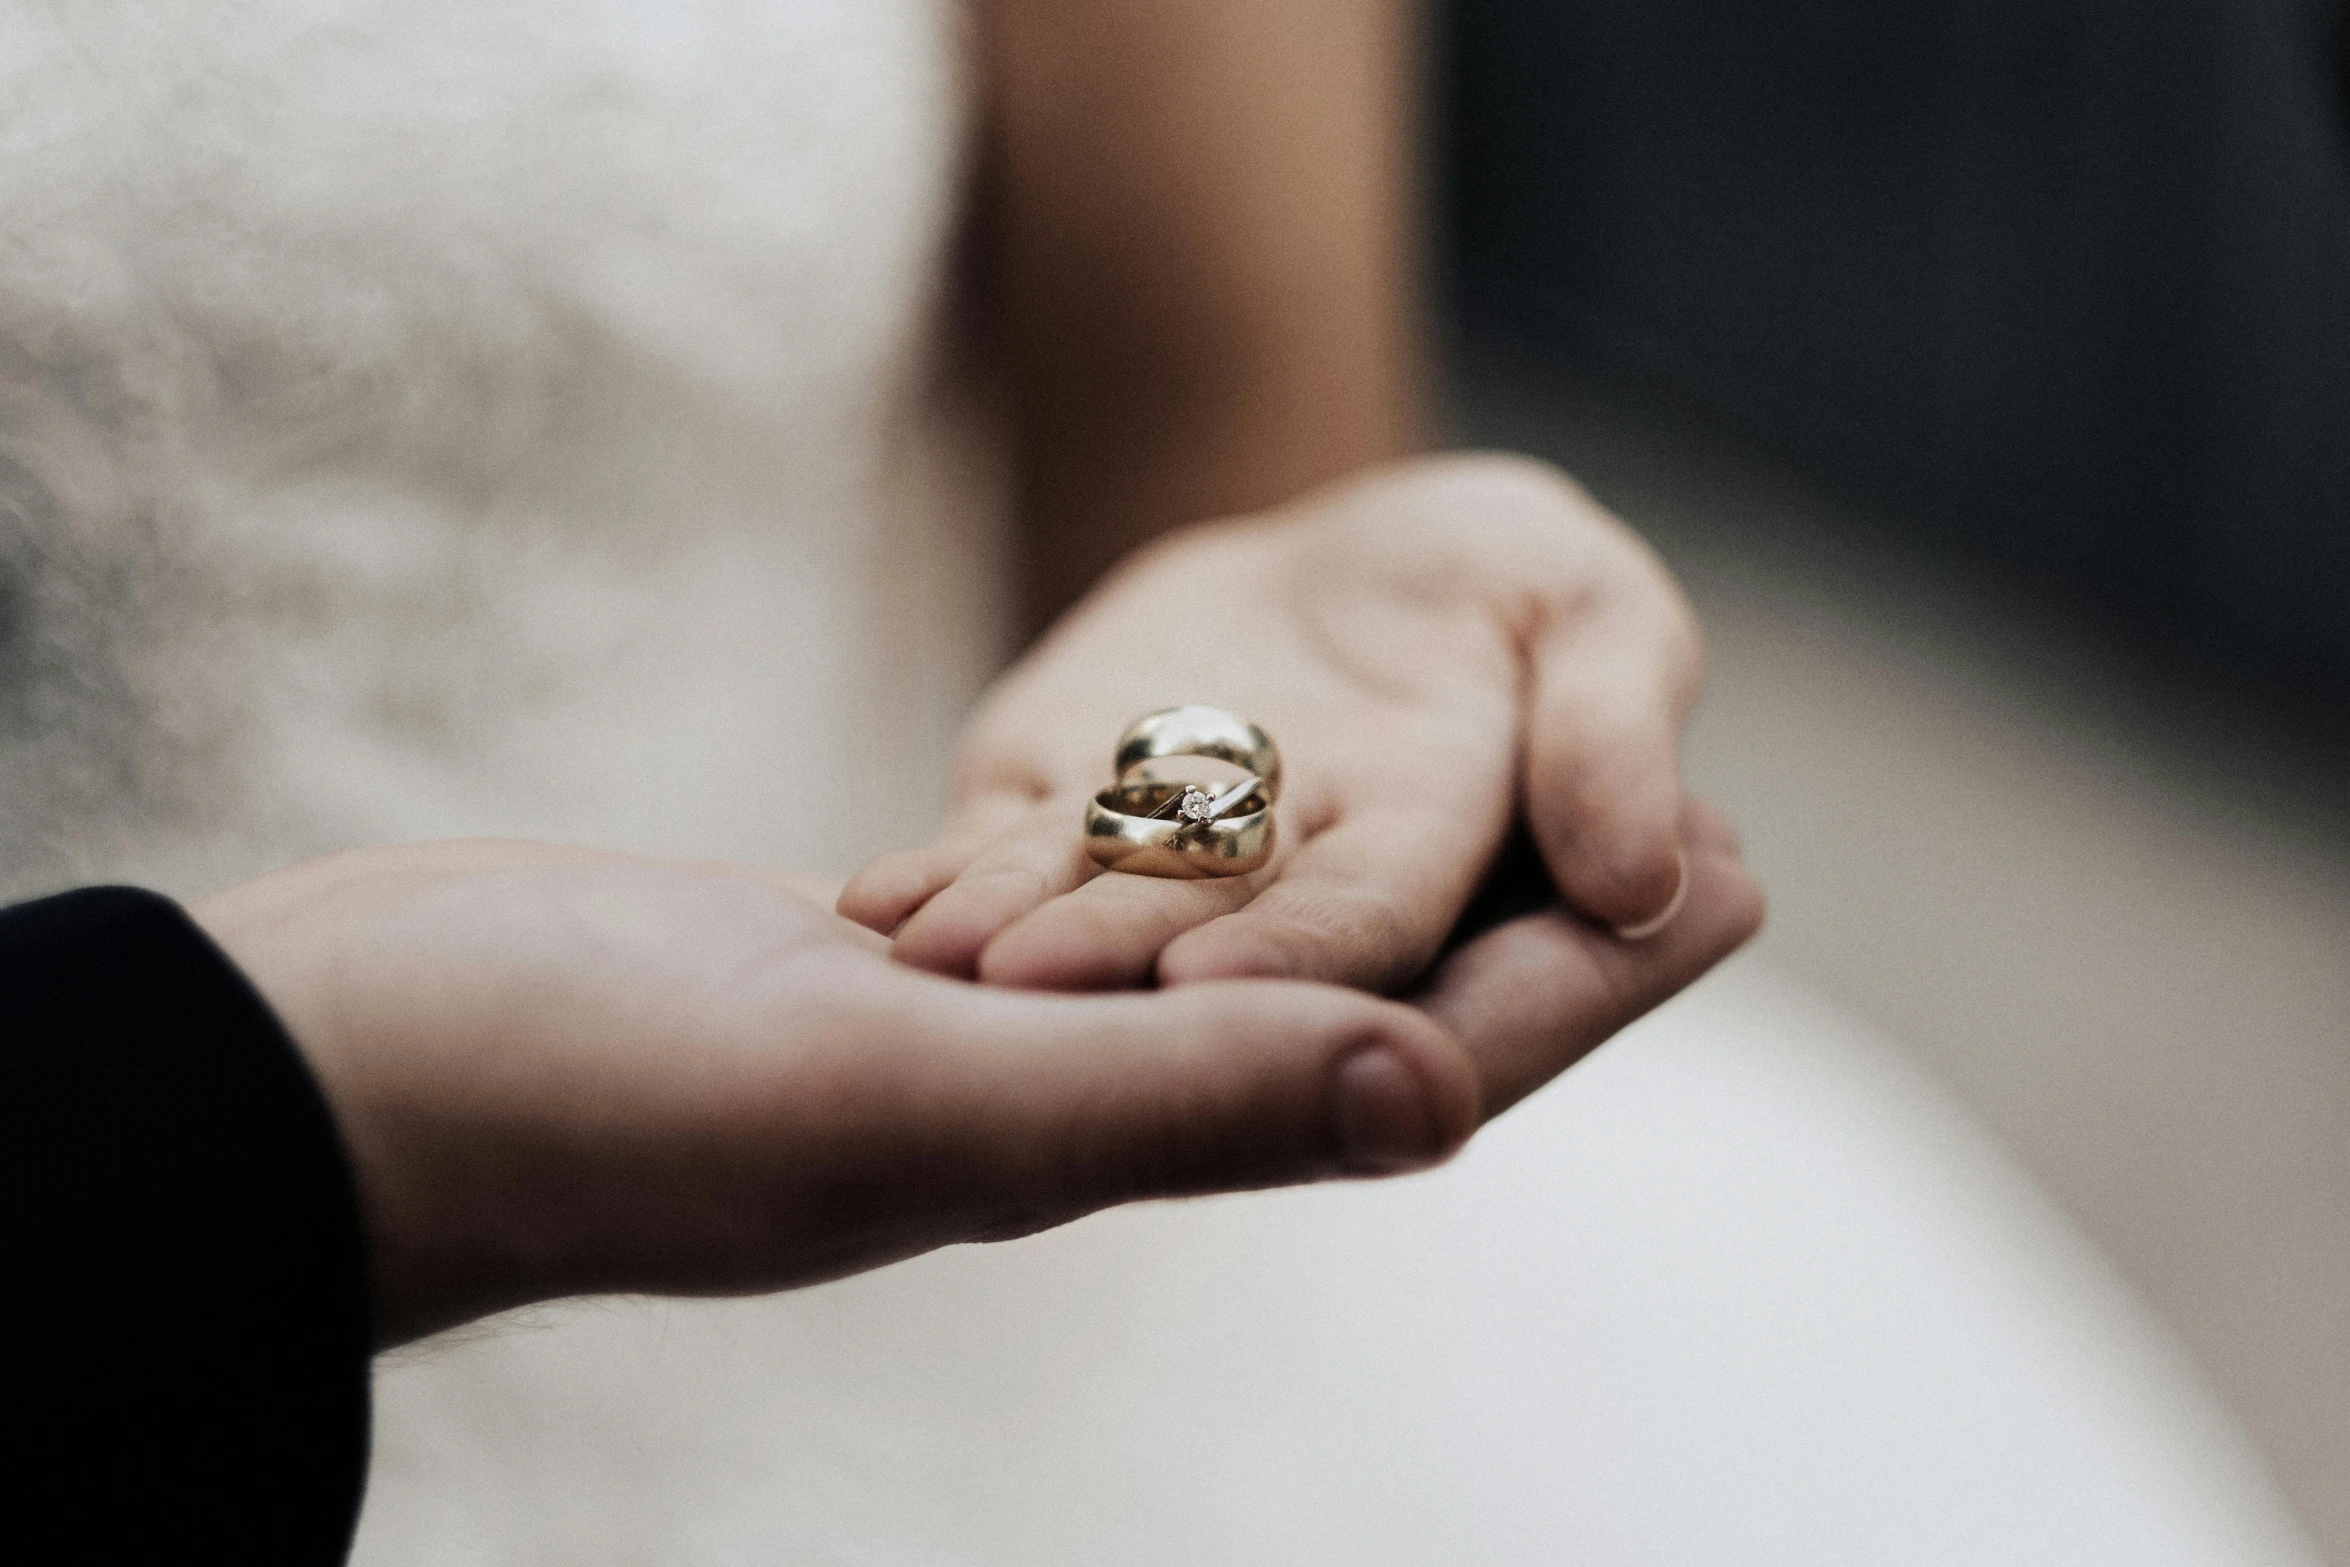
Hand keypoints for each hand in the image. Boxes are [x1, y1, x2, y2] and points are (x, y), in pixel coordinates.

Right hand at [191, 828, 1755, 1346]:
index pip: (1401, 1060)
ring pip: (1245, 953)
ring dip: (1385, 878)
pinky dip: (1211, 850)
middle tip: (1679, 817)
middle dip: (1526, 923)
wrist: (369, 1070)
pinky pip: (1108, 911)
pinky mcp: (892, 969)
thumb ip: (1166, 1099)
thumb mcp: (902, 1098)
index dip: (1583, 982)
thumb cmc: (595, 1105)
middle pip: (1359, 1002)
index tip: (1735, 876)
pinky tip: (1250, 802)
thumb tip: (1434, 1096)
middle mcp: (1071, 1100)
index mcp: (1101, 1142)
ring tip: (1504, 785)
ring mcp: (981, 1036)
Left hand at [842, 454, 1721, 992]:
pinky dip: (946, 885)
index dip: (1300, 955)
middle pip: (1202, 940)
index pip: (1371, 925)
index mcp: (1428, 856)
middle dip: (1116, 969)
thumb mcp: (1590, 612)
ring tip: (924, 952)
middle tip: (1023, 990)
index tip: (1215, 982)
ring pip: (1082, 911)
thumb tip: (1652, 879)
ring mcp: (1160, 864)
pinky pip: (1001, 861)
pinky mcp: (1060, 818)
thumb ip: (1616, 725)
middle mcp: (1284, 890)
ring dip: (1007, 939)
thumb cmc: (1498, 583)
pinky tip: (878, 903)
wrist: (1348, 553)